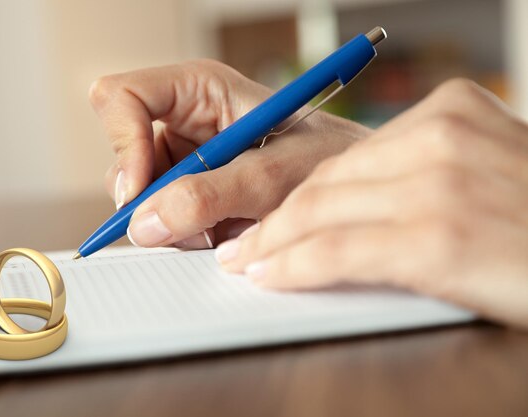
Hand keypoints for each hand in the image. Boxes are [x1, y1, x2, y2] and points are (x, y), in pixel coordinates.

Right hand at [89, 59, 369, 248]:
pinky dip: (187, 234)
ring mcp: (184, 156)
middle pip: (125, 156)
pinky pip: (163, 218)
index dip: (122, 144)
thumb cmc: (327, 162)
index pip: (122, 98)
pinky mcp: (191, 188)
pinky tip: (224, 231)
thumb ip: (207, 196)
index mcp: (197, 88)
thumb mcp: (271, 175)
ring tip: (224, 225)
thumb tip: (144, 223)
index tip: (140, 191)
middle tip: (189, 223)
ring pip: (141, 195)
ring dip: (173, 222)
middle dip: (150, 198)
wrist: (351, 191)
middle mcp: (183, 119)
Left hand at [217, 79, 527, 329]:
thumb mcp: (487, 174)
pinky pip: (336, 249)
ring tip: (243, 261)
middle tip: (238, 241)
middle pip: (326, 180)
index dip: (299, 190)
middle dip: (273, 216)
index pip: (348, 157)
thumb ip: (424, 174)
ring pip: (319, 211)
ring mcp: (439, 184)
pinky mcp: (438, 237)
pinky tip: (269, 275)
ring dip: (271, 241)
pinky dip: (292, 264)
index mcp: (452, 112)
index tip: (268, 212)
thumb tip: (353, 203)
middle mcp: (442, 136)